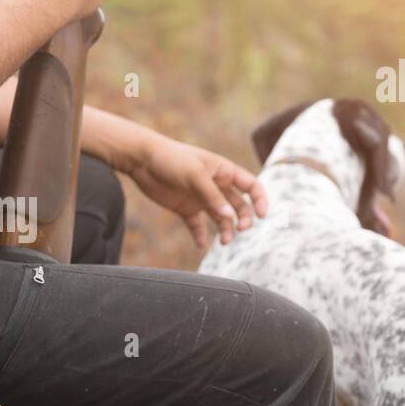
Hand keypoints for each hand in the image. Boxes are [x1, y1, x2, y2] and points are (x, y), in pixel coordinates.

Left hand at [127, 133, 268, 251]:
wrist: (142, 160)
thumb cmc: (171, 160)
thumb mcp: (195, 175)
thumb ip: (212, 196)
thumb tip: (230, 217)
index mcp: (223, 171)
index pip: (251, 186)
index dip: (260, 200)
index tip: (262, 216)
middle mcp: (215, 185)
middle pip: (239, 205)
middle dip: (243, 218)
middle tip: (240, 230)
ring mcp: (201, 198)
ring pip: (221, 218)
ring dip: (226, 230)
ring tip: (224, 242)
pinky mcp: (185, 208)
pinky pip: (197, 225)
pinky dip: (200, 236)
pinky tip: (200, 245)